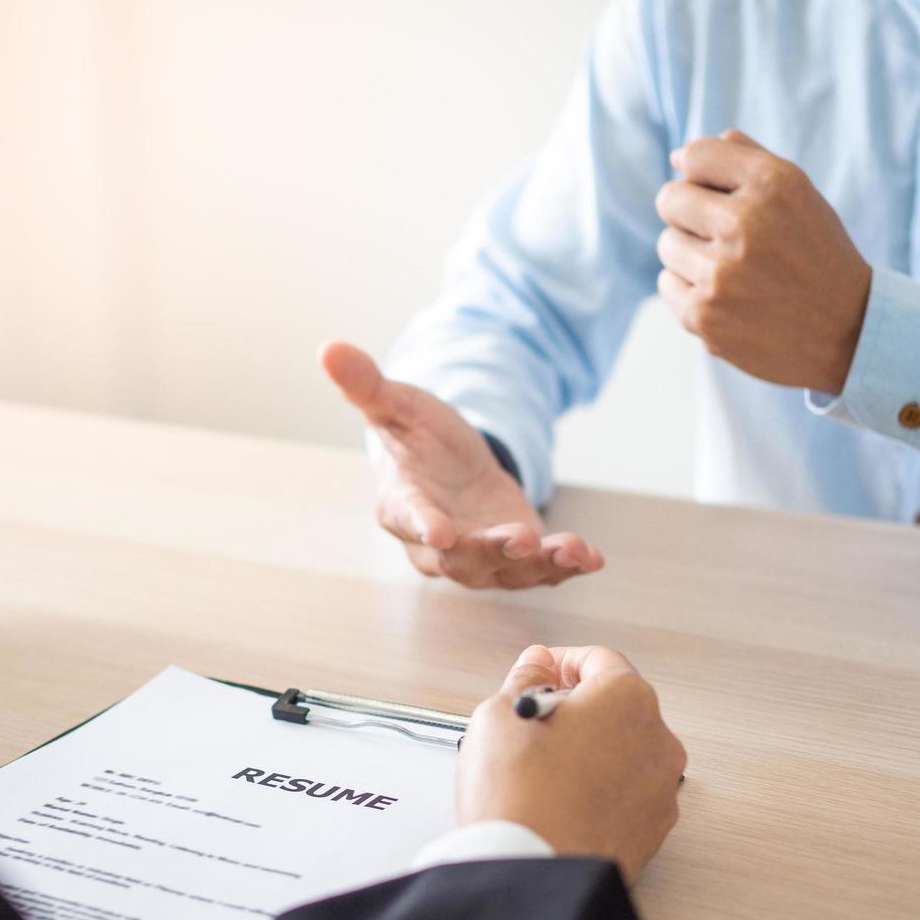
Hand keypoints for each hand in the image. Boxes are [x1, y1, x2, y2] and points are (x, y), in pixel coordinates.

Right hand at [319, 341, 603, 588]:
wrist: (450, 467)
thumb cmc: (417, 439)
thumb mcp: (398, 405)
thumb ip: (367, 385)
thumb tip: (327, 348)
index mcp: (401, 506)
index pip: (410, 520)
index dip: (425, 527)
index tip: (441, 534)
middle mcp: (437, 545)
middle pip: (461, 561)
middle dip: (492, 552)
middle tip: (519, 538)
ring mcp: (478, 557)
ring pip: (505, 571)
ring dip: (539, 564)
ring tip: (572, 550)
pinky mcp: (514, 559)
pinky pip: (539, 572)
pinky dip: (565, 568)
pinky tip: (592, 557)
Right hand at [456, 645, 685, 880]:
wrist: (534, 873)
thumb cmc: (519, 799)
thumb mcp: (501, 716)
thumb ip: (525, 678)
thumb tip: (537, 664)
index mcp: (626, 698)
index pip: (598, 659)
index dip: (562, 662)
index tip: (541, 672)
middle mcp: (657, 739)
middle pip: (617, 704)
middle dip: (578, 706)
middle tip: (535, 722)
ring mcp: (661, 787)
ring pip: (624, 749)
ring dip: (592, 748)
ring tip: (543, 768)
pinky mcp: (654, 828)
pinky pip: (628, 791)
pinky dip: (602, 787)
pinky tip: (562, 798)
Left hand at [655, 129, 872, 393]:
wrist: (848, 331)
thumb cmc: (815, 253)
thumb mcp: (798, 193)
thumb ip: (744, 159)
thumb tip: (679, 156)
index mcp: (772, 185)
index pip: (696, 156)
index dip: (699, 172)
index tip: (713, 190)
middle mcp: (744, 225)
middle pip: (670, 199)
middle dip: (688, 212)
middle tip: (720, 233)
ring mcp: (720, 274)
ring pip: (667, 243)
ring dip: (690, 253)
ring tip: (731, 268)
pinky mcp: (703, 315)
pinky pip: (667, 283)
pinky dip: (689, 288)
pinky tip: (726, 295)